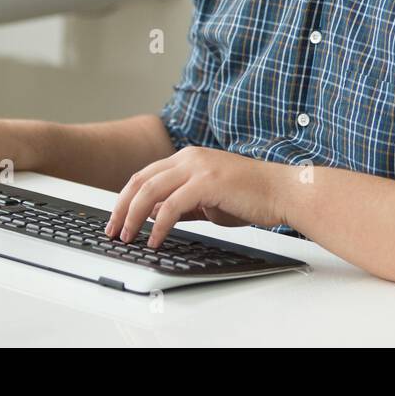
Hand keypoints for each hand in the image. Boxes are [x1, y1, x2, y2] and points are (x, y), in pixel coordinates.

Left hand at [105, 146, 287, 246]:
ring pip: (151, 190)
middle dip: (122, 208)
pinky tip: (154, 239)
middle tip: (112, 231)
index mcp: (188, 157)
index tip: (116, 220)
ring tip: (127, 237)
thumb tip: (155, 216)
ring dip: (134, 216)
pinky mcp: (208, 182)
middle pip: (141, 180)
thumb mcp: (208, 199)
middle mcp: (189, 157)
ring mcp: (198, 167)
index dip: (126, 198)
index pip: (145, 175)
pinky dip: (158, 224)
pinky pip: (172, 205)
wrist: (282, 192)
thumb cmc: (251, 196)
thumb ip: (182, 204)